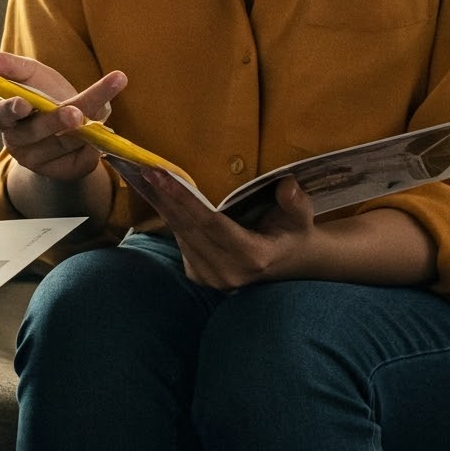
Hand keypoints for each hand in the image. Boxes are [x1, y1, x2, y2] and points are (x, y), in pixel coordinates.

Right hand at [0, 49, 125, 182]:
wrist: (69, 122)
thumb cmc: (44, 93)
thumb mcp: (30, 74)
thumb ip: (9, 65)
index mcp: (4, 116)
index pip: (0, 115)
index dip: (10, 110)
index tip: (23, 103)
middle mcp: (17, 141)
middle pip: (36, 131)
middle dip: (56, 121)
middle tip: (76, 113)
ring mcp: (37, 161)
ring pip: (63, 143)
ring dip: (86, 127)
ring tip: (105, 108)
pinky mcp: (61, 171)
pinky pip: (80, 159)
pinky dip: (94, 144)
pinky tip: (102, 135)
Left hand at [131, 169, 317, 289]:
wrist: (288, 262)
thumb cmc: (293, 233)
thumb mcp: (302, 217)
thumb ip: (296, 202)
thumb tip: (287, 184)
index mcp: (253, 256)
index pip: (211, 224)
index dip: (185, 200)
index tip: (162, 176)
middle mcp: (229, 272)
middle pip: (189, 230)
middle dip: (166, 198)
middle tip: (148, 171)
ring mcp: (213, 279)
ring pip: (182, 237)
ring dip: (164, 208)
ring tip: (150, 180)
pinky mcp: (201, 278)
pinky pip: (182, 244)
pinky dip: (172, 221)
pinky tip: (163, 199)